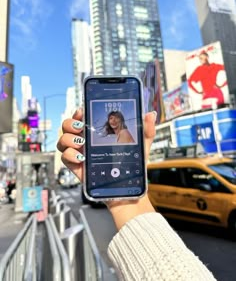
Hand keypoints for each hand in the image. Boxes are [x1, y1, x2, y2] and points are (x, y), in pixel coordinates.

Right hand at [57, 109, 156, 229]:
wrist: (126, 187)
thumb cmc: (132, 165)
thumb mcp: (141, 145)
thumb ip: (146, 129)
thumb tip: (151, 114)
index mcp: (98, 132)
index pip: (82, 117)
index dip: (79, 112)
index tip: (82, 111)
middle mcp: (86, 141)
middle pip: (68, 126)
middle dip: (70, 123)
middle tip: (81, 128)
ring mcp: (80, 153)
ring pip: (63, 140)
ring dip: (68, 138)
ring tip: (81, 142)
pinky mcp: (77, 167)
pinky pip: (64, 157)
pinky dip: (69, 154)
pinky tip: (81, 157)